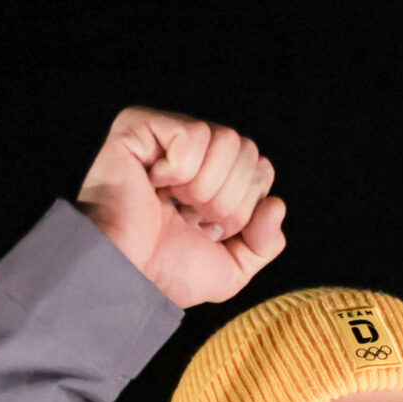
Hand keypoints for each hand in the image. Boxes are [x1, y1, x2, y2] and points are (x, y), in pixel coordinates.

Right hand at [77, 107, 285, 308]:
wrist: (126, 276)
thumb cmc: (165, 273)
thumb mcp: (231, 269)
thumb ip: (265, 243)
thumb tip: (276, 204)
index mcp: (215, 179)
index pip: (261, 169)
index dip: (244, 206)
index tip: (208, 228)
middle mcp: (194, 154)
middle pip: (248, 150)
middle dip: (227, 199)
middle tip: (189, 217)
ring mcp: (166, 137)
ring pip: (227, 140)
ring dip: (204, 187)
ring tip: (173, 203)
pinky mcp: (141, 125)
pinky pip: (194, 134)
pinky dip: (180, 170)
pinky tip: (154, 184)